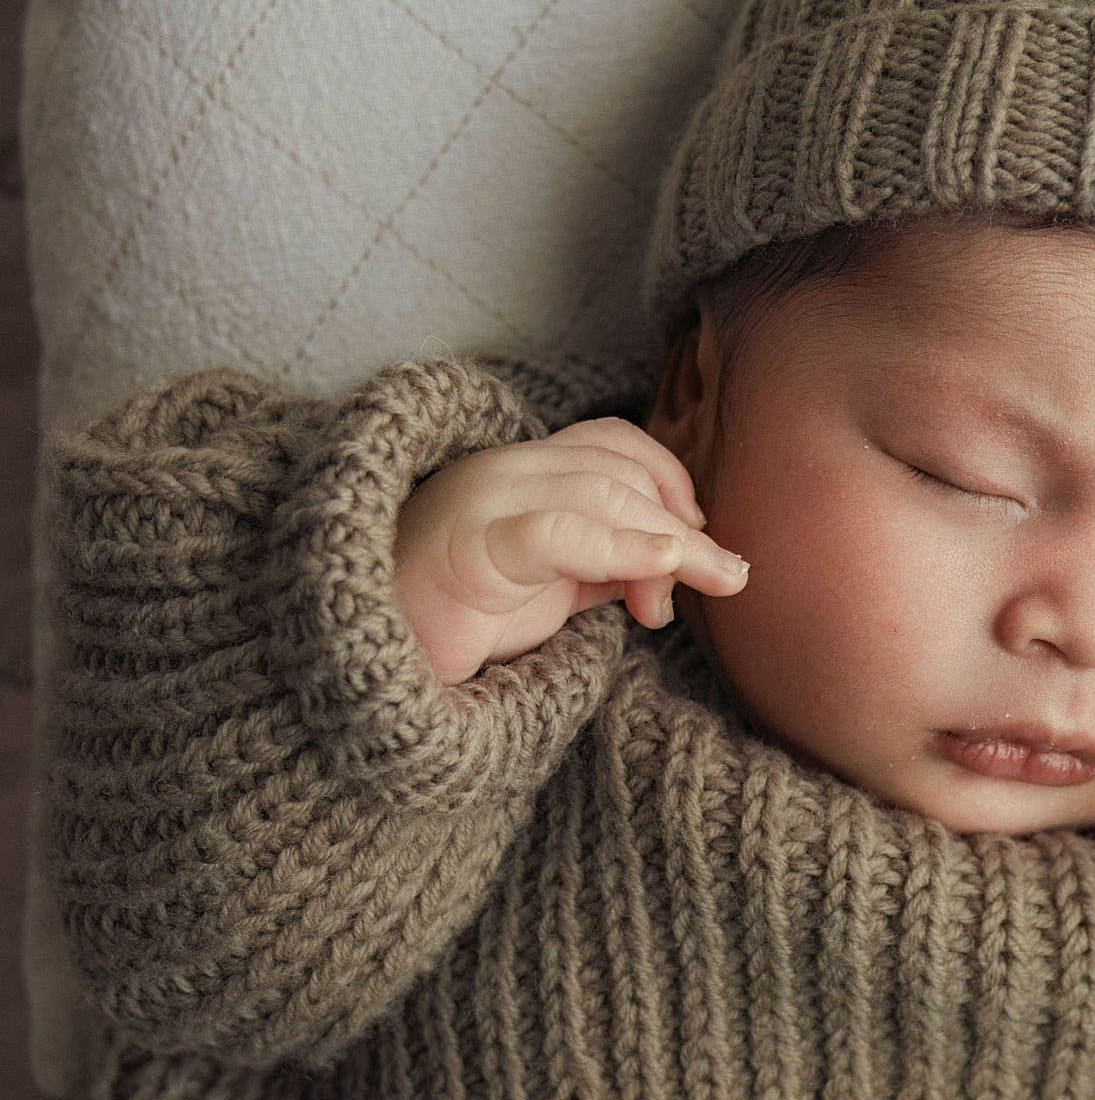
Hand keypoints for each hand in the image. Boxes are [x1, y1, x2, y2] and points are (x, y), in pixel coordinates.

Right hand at [393, 417, 746, 685]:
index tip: (700, 537)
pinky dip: (623, 548)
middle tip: (724, 579)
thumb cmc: (451, 623)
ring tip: (715, 579)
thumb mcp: (550, 590)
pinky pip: (561, 534)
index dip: (668, 478)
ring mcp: (485, 502)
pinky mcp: (474, 547)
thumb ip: (607, 569)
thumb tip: (677, 569)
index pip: (610, 442)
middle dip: (683, 526)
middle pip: (618, 471)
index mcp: (519, 474)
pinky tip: (665, 569)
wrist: (365, 657)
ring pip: (601, 494)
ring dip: (671, 541)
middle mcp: (503, 473)